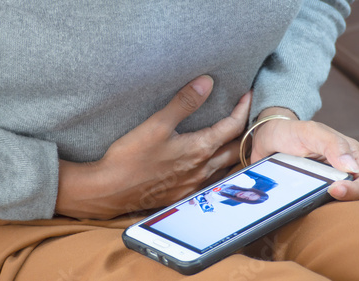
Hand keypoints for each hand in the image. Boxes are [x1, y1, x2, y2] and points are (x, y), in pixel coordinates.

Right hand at [56, 75, 251, 218]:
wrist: (110, 190)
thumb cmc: (130, 157)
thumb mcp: (156, 124)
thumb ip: (184, 103)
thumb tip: (206, 82)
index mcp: (200, 150)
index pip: (233, 127)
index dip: (243, 109)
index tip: (248, 95)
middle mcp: (203, 170)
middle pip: (236, 149)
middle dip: (244, 131)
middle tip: (245, 116)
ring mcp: (195, 185)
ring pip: (227, 167)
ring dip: (234, 151)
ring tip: (232, 137)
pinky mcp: (185, 194)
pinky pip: (213, 180)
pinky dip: (220, 167)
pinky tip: (211, 162)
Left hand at [250, 107, 358, 200]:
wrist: (266, 139)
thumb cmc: (290, 132)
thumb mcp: (310, 132)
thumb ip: (331, 144)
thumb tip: (352, 167)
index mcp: (351, 155)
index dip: (355, 190)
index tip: (334, 190)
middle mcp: (343, 171)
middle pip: (355, 198)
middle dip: (343, 202)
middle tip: (321, 198)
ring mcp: (328, 183)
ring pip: (338, 205)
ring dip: (328, 207)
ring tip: (311, 203)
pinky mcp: (313, 192)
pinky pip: (318, 207)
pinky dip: (312, 208)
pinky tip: (301, 206)